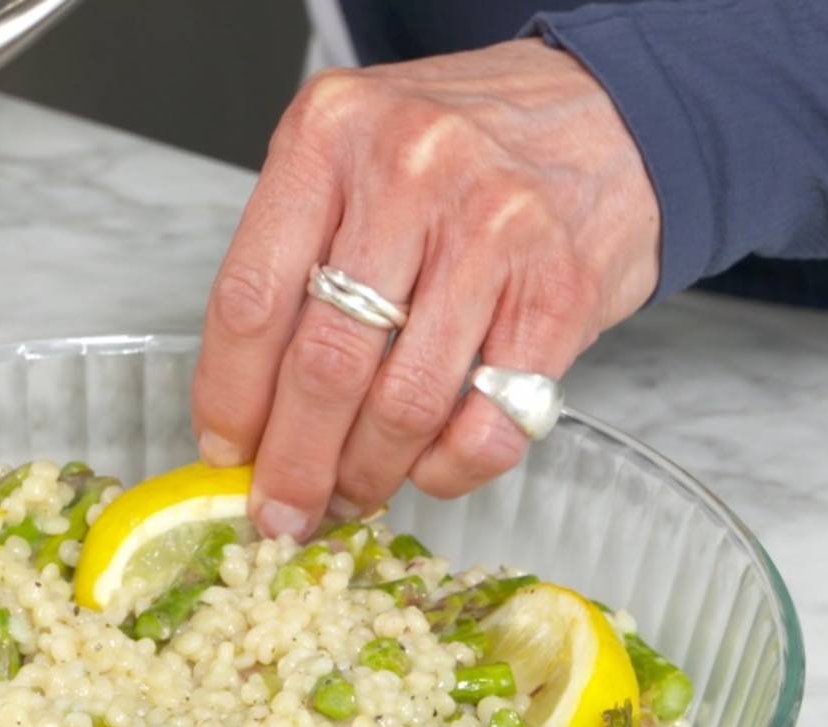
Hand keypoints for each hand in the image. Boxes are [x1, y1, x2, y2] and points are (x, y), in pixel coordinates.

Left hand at [190, 39, 661, 538]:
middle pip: (323, 362)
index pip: (250, 299)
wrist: (603, 114)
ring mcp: (494, 228)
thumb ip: (293, 260)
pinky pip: (489, 420)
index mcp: (331, 135)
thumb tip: (246, 415)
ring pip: (404, 402)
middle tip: (281, 510)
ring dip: (368, 474)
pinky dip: (450, 469)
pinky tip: (429, 467)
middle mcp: (409, 172)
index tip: (225, 455)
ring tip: (352, 493)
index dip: (230, 400)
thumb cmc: (459, 152)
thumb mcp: (350, 159)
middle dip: (293, 463)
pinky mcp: (561, 289)